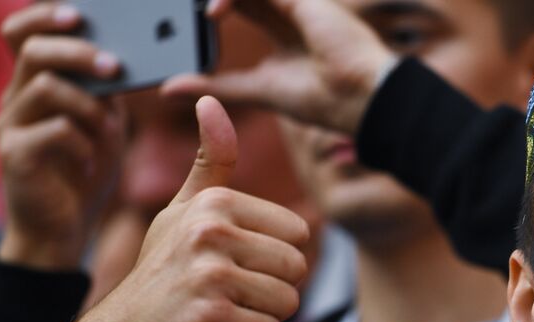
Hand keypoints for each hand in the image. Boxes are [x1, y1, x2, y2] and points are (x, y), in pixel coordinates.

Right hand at [0, 3, 125, 269]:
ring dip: (86, 102)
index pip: (21, 33)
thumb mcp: (102, 127)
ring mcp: (10, 126)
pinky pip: (52, 131)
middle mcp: (15, 99)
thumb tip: (127, 63)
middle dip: (77, 52)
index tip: (78, 13)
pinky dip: (81, 142)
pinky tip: (91, 162)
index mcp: (33, 85)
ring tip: (108, 126)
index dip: (42, 15)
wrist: (60, 232)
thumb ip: (107, 95)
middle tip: (113, 66)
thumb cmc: (83, 174)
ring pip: (43, 87)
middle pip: (33, 51)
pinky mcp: (14, 156)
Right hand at [51, 97, 308, 321]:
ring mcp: (209, 275)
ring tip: (216, 311)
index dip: (269, 259)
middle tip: (222, 294)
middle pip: (297, 267)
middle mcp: (211, 232)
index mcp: (213, 203)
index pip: (297, 234)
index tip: (226, 266)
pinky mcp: (211, 318)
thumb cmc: (161, 276)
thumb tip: (211, 99)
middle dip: (269, 291)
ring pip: (287, 302)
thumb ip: (208, 163)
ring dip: (258, 317)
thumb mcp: (180, 212)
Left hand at [161, 0, 396, 136]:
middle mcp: (287, 11)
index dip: (207, 7)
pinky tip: (210, 14)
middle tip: (170, 9)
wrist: (364, 99)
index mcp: (282, 31)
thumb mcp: (259, 91)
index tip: (178, 18)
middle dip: (204, 0)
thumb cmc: (325, 100)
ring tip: (189, 11)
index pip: (237, 4)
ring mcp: (295, 2)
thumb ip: (218, 84)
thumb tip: (171, 88)